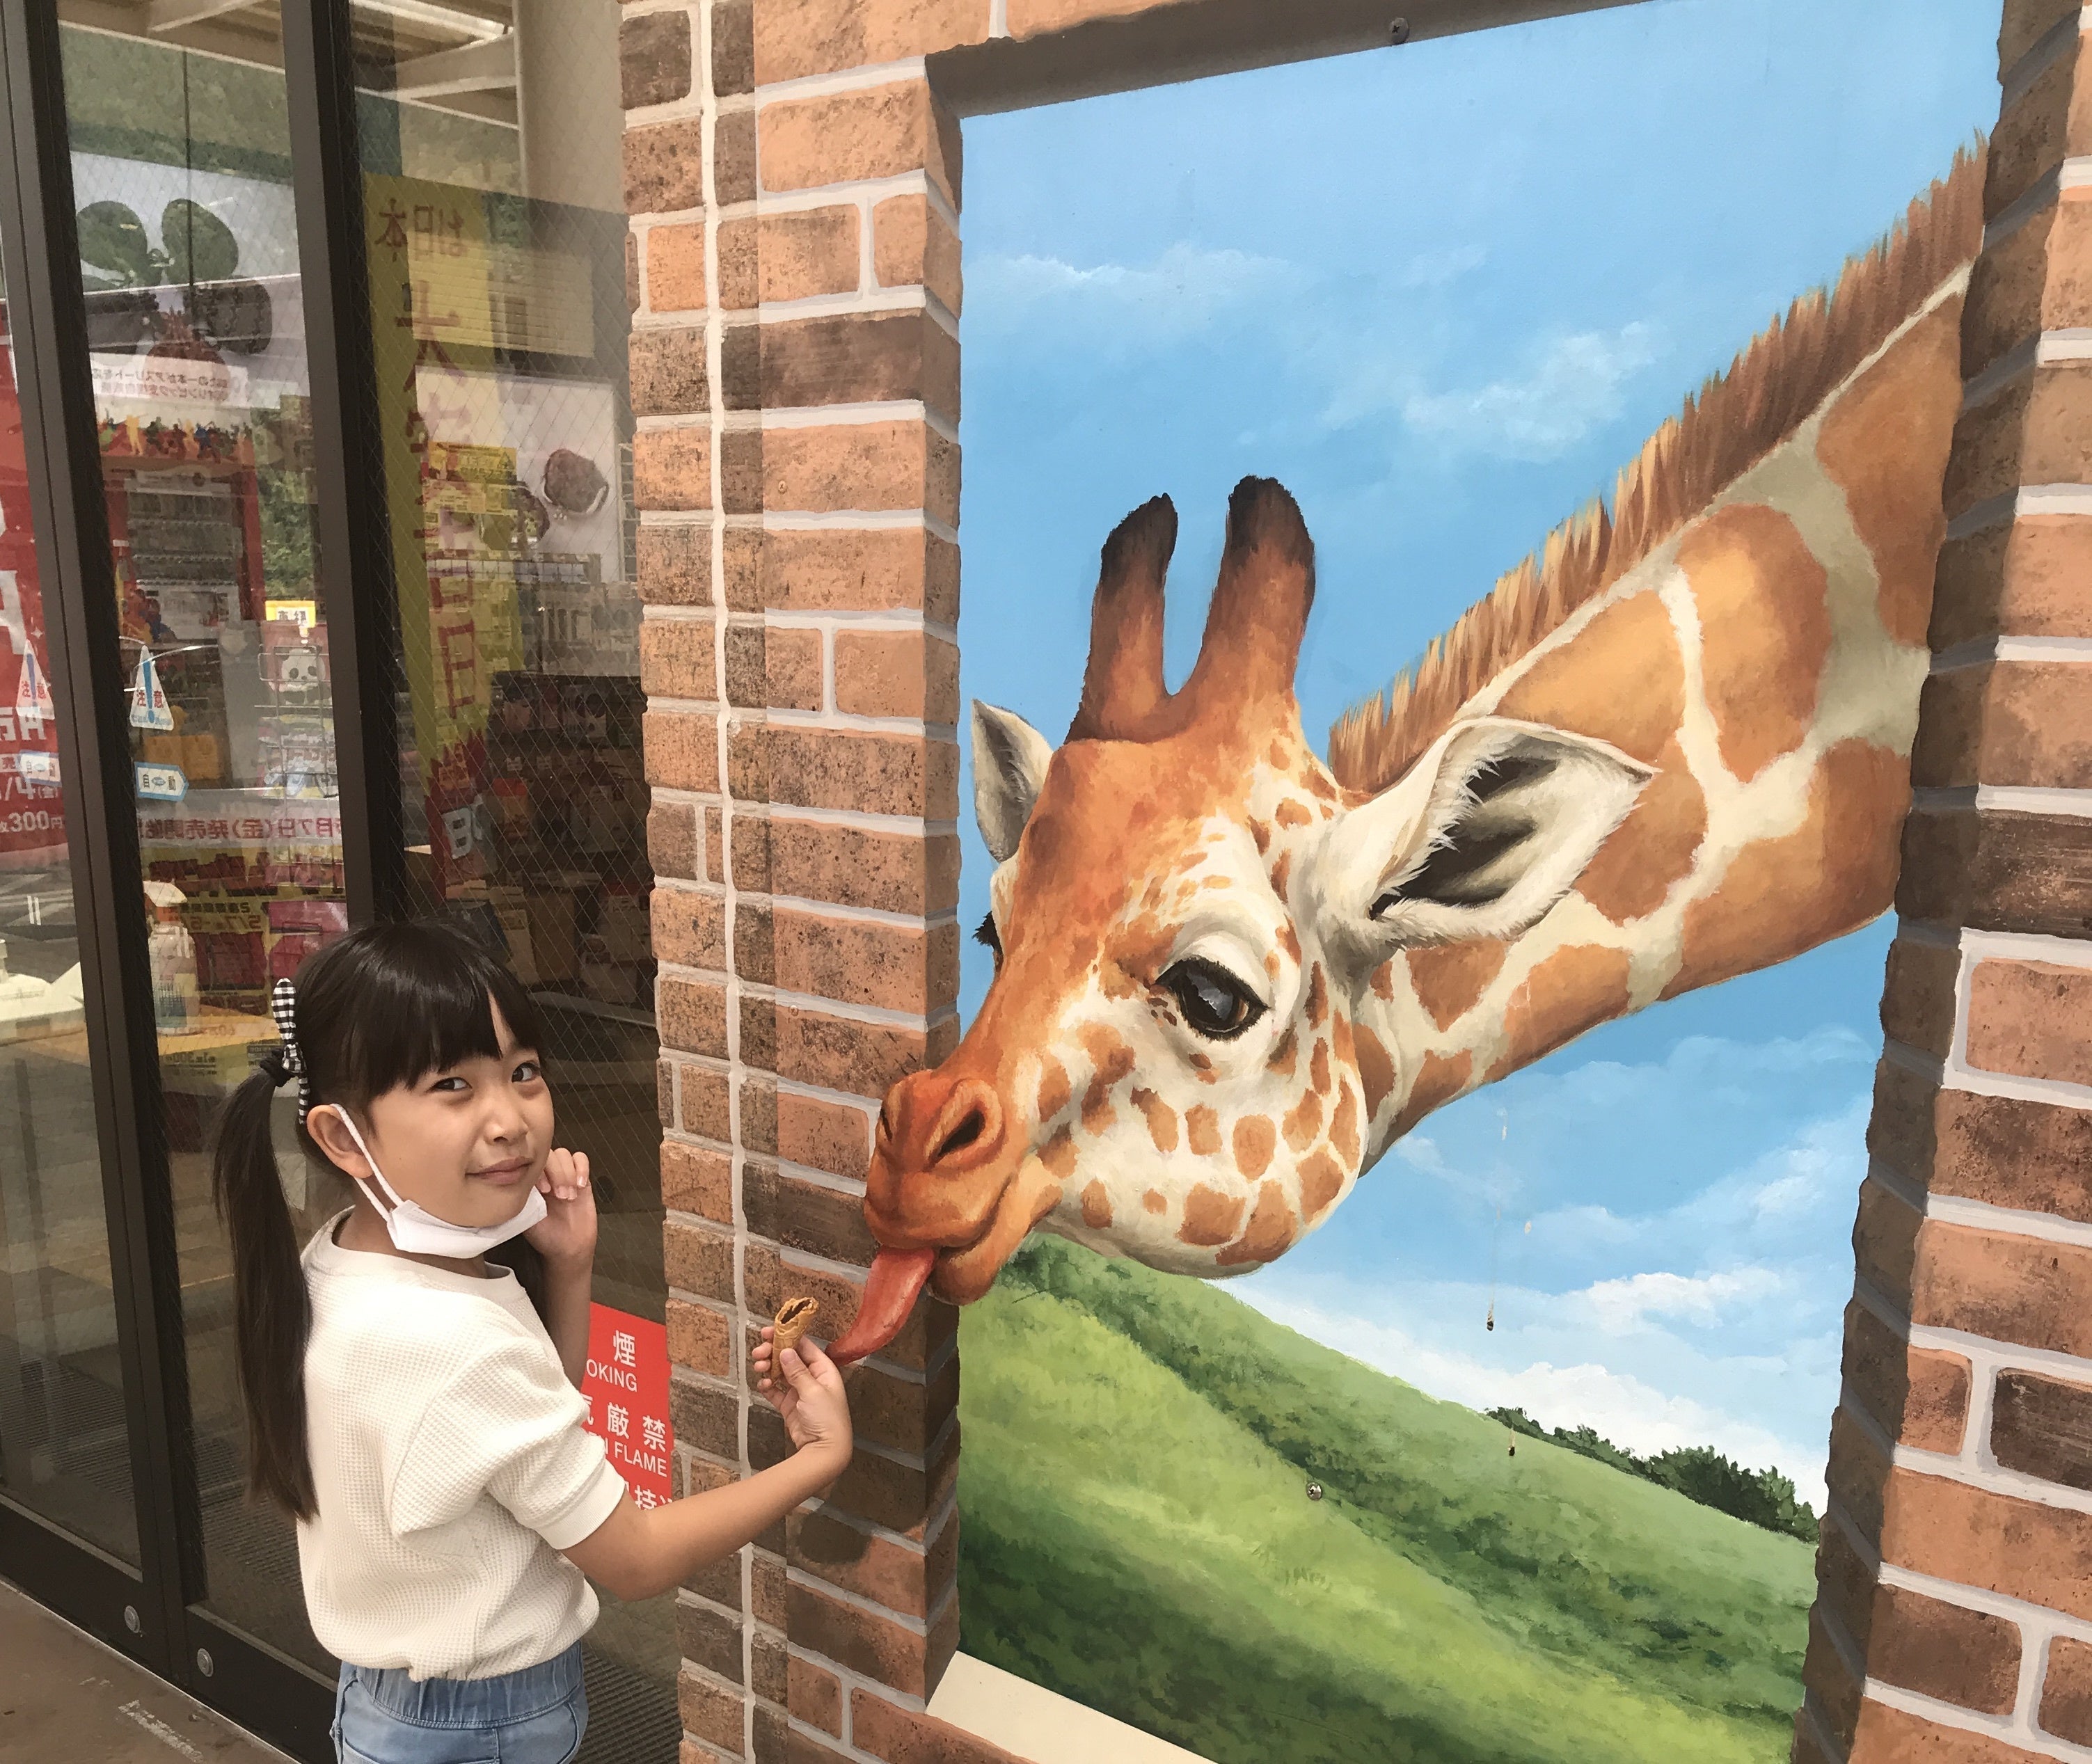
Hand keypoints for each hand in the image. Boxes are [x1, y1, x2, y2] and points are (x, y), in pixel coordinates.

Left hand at [525, 1148, 596, 1269]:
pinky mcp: (581, 1177)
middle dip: (556, 1174)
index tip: (543, 1190)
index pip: (530, 1160)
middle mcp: (544, 1176)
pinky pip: (581, 1159)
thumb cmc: (545, 1236)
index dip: (538, 1171)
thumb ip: (525, 1196)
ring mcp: (563, 1175)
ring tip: (569, 1197)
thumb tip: (521, 1178)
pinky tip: (580, 1186)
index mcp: (528, 1183)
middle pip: (549, 1154)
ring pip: (564, 1154)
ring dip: (568, 1174)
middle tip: (559, 1196)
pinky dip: (582, 1169)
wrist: (568, 1248)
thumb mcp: (527, 1217)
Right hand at [752, 1329, 851, 1466]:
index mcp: (824, 1370)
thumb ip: (798, 1371)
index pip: (804, 1347)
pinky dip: (768, 1386)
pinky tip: (763, 1385)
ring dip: (768, 1367)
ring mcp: (800, 1392)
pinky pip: (776, 1391)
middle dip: (773, 1353)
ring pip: (780, 1373)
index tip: (768, 1332)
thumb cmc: (826, 1418)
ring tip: (758, 1367)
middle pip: (790, 1358)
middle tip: (758, 1352)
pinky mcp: (789, 1405)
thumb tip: (786, 1350)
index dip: (787, 1337)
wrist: (824, 1450)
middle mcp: (812, 1378)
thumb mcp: (813, 1391)